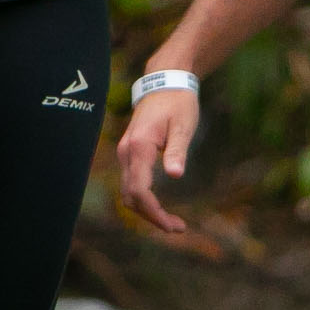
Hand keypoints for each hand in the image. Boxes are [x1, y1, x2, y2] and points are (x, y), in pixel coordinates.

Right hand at [115, 84, 201, 234]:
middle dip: (152, 216)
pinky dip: (143, 199)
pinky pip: (131, 183)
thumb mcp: (183, 125)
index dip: (154, 212)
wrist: (165, 82)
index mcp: (139, 146)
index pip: (139, 190)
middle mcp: (126, 152)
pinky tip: (160, 206)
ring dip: (147, 210)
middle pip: (131, 196)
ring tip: (173, 222)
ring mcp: (125, 153)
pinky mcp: (129, 153)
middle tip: (179, 227)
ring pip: (128, 192)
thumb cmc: (178, 103)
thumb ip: (177, 150)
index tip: (173, 225)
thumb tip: (175, 175)